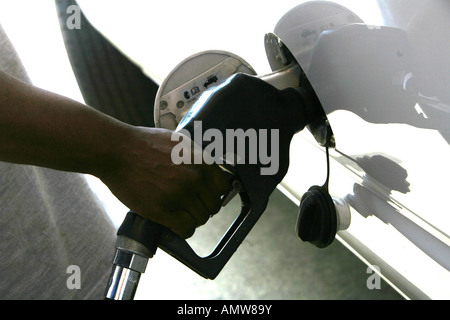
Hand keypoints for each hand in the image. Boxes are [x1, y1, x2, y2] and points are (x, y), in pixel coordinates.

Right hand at [98, 126, 229, 238]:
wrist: (117, 151)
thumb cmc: (144, 143)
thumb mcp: (179, 142)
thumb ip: (196, 157)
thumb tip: (208, 170)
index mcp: (201, 162)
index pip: (222, 187)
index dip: (214, 193)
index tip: (206, 196)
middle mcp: (194, 179)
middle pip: (212, 206)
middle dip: (203, 207)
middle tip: (190, 206)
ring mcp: (179, 196)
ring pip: (200, 219)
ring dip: (192, 219)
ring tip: (180, 215)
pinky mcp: (163, 211)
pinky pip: (185, 229)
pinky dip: (183, 230)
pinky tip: (175, 225)